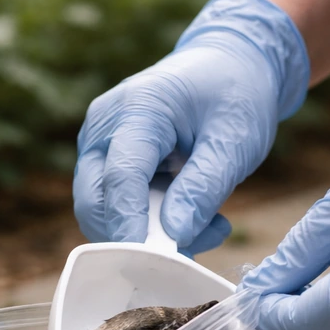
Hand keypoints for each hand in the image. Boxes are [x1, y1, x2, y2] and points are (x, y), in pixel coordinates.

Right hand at [74, 0, 308, 255]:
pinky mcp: (104, 164)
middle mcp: (103, 128)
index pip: (120, 177)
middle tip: (190, 253)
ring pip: (102, 213)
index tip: (153, 261)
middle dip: (133, 238)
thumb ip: (204, 187)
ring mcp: (98, 146)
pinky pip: (115, 209)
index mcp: (137, 109)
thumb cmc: (233, 96)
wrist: (226, 67)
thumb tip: (175, 235)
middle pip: (94, 201)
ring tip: (208, 225)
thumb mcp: (235, 140)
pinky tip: (193, 217)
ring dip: (148, 235)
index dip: (132, 224)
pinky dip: (150, 226)